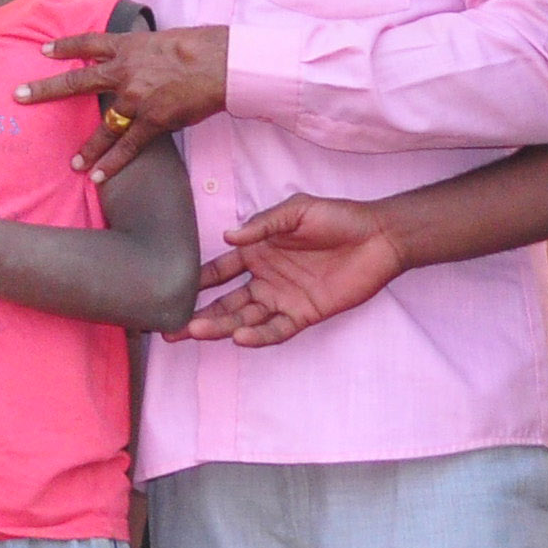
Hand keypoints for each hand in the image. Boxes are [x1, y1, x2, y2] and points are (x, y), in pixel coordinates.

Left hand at [15, 21, 225, 180]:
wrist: (222, 62)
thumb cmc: (203, 45)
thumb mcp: (167, 38)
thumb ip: (148, 50)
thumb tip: (146, 56)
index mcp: (128, 46)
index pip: (88, 43)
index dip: (65, 46)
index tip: (44, 51)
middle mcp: (124, 71)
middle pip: (76, 81)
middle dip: (46, 89)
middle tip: (19, 95)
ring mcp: (135, 98)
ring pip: (103, 125)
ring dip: (86, 146)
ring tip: (72, 163)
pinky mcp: (153, 120)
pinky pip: (127, 146)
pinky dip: (111, 162)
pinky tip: (96, 176)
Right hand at [186, 194, 403, 345]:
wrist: (378, 237)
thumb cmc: (337, 217)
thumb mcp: (296, 210)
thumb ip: (263, 225)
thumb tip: (228, 237)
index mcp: (257, 252)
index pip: (219, 271)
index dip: (196, 282)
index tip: (169, 290)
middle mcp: (264, 278)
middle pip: (224, 302)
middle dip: (198, 315)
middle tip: (171, 330)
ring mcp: (282, 299)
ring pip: (244, 319)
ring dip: (220, 326)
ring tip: (196, 331)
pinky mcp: (303, 314)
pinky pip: (276, 330)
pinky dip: (258, 335)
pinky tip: (240, 337)